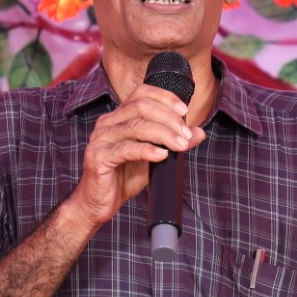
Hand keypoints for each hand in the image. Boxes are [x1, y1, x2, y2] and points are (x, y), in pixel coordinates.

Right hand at [68, 83, 204, 227]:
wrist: (100, 203)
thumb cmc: (123, 178)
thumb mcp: (154, 157)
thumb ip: (173, 142)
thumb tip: (198, 132)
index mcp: (118, 117)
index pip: (141, 93)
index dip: (164, 97)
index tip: (184, 111)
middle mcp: (107, 123)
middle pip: (140, 107)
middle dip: (168, 118)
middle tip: (186, 134)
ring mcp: (100, 139)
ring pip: (135, 126)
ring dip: (163, 134)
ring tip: (181, 146)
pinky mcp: (97, 157)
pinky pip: (125, 149)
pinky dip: (146, 150)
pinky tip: (161, 155)